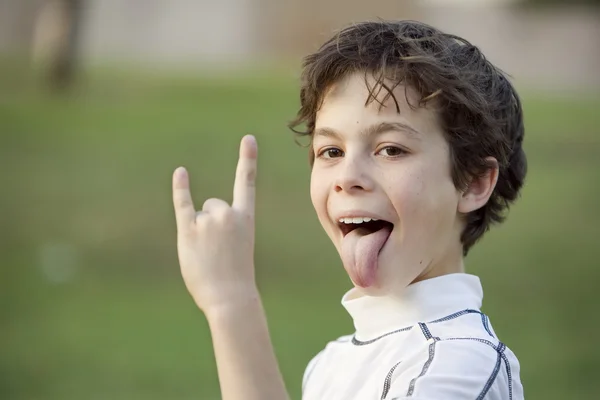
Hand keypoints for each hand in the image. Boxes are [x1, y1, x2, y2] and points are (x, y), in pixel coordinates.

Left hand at [172, 135, 258, 314]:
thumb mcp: (238, 247)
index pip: (246, 182)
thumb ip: (224, 228)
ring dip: (199, 233)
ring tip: (208, 255)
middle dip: (212, 225)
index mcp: (246, 218)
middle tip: (218, 251)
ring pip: (199, 215)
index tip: (247, 138)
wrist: (230, 297)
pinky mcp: (189, 229)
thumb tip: (200, 214)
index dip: (247, 159)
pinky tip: (181, 173)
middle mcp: (227, 213)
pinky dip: (180, 188)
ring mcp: (208, 220)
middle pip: (213, 205)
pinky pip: (183, 204)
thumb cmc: (235, 277)